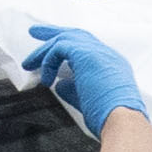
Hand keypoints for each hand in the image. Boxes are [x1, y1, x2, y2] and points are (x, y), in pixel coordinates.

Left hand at [22, 24, 147, 136]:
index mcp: (111, 65)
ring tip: (29, 63)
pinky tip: (45, 78)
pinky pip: (60, 48)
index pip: (87, 48)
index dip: (68, 47)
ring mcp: (98, 51)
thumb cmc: (109, 118)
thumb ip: (73, 90)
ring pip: (66, 39)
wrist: (122, 119)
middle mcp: (106, 54)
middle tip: (35, 32)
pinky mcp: (86, 54)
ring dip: (45, 50)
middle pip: (77, 35)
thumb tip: (59, 85)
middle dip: (54, 33)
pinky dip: (49, 61)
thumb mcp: (88, 101)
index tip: (52, 52)